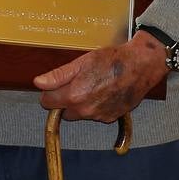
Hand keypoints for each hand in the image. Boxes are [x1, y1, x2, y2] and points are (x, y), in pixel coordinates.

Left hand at [33, 31, 167, 122]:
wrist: (140, 66)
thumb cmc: (111, 60)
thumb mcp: (82, 62)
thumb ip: (58, 75)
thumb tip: (38, 83)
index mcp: (74, 96)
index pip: (47, 102)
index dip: (50, 92)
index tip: (56, 84)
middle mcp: (85, 111)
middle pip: (63, 111)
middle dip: (65, 99)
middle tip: (77, 82)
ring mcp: (98, 117)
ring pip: (79, 114)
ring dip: (81, 104)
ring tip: (94, 84)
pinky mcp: (110, 119)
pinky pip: (94, 115)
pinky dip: (96, 106)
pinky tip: (104, 91)